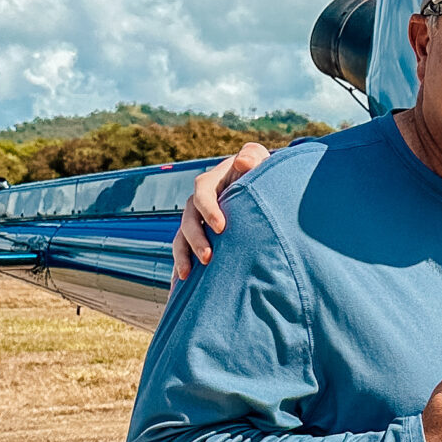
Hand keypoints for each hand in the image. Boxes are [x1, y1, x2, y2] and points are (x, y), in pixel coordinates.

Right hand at [171, 141, 270, 278]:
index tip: (221, 227)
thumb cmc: (260, 173)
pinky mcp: (197, 238)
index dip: (209, 209)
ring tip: (189, 275)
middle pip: (189, 220)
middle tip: (208, 257)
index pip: (202, 193)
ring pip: (181, 238)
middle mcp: (199, 203)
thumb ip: (253, 156)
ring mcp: (196, 222)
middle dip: (195, 239)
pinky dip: (180, 267)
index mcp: (210, 183)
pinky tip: (181, 285)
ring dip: (183, 256)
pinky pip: (183, 252)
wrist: (259, 190)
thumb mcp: (259, 161)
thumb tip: (244, 161)